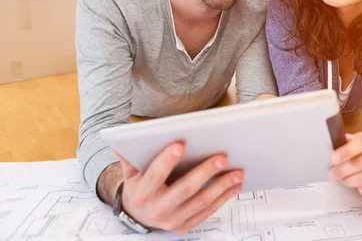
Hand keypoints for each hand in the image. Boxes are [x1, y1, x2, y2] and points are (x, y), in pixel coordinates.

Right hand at [112, 142, 242, 233]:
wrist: (139, 216)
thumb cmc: (139, 188)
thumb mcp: (130, 173)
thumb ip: (129, 157)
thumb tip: (118, 141)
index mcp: (142, 193)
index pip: (155, 175)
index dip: (166, 160)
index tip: (180, 144)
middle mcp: (157, 209)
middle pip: (184, 189)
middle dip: (205, 172)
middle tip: (222, 158)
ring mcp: (172, 221)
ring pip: (201, 201)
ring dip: (222, 186)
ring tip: (237, 172)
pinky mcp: (185, 226)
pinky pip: (207, 211)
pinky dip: (223, 198)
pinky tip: (234, 186)